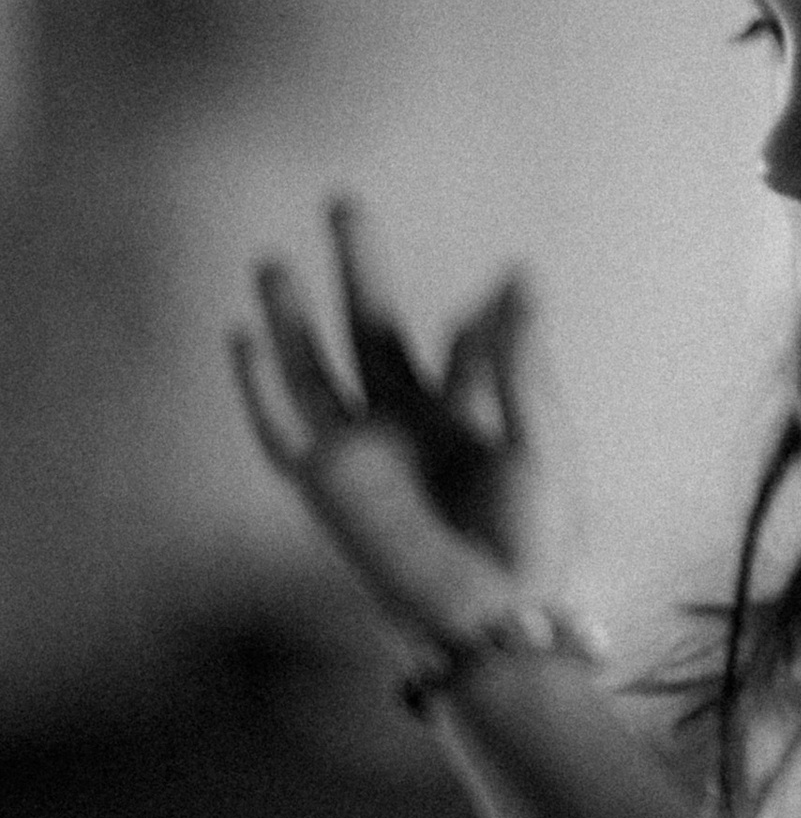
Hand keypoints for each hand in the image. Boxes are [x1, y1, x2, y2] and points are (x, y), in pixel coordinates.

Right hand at [232, 195, 593, 648]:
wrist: (496, 615)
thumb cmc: (533, 540)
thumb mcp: (541, 440)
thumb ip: (521, 363)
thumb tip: (522, 275)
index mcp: (467, 418)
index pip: (460, 347)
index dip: (479, 318)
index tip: (500, 291)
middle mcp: (408, 427)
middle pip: (373, 331)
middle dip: (358, 268)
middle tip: (344, 202)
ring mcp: (363, 453)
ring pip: (314, 369)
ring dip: (293, 317)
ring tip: (273, 261)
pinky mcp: (327, 485)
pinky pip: (278, 430)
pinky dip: (256, 388)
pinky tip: (242, 338)